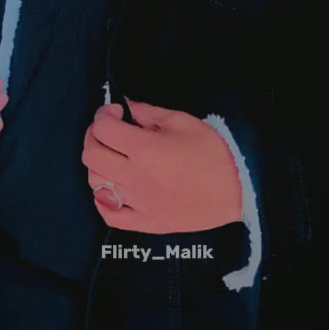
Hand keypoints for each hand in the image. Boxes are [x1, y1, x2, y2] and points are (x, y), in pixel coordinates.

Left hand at [82, 99, 242, 232]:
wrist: (236, 192)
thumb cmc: (212, 153)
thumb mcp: (183, 122)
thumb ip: (150, 113)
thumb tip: (128, 107)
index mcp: (146, 150)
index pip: (104, 129)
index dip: (103, 114)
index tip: (116, 112)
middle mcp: (136, 177)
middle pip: (91, 155)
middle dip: (94, 135)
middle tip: (109, 130)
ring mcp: (138, 203)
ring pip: (95, 182)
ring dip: (98, 164)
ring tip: (113, 155)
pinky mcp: (145, 222)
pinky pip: (109, 214)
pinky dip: (103, 198)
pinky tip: (112, 186)